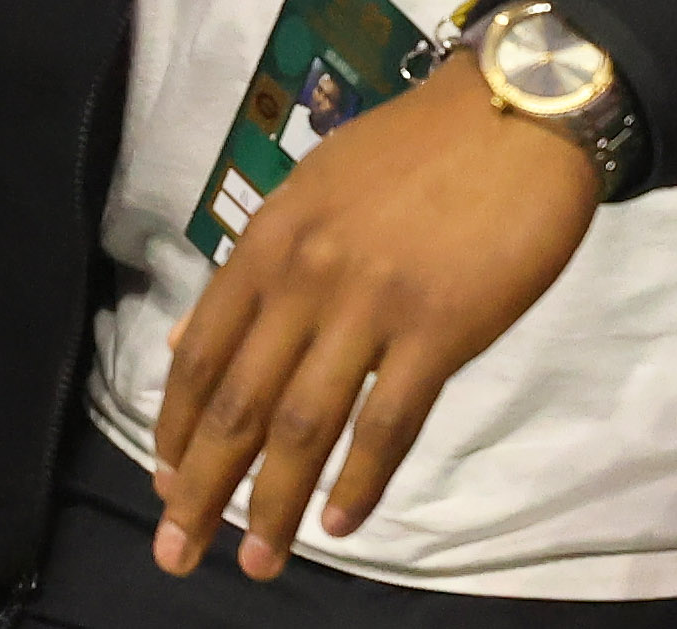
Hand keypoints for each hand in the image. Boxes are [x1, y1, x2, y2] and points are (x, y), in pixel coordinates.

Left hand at [149, 58, 599, 581]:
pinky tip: (340, 525)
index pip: (202, 354)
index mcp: (268, 241)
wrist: (512, 112)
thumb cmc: (414, 150)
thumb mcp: (313, 191)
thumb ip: (261, 268)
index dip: (177, 428)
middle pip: (237, 403)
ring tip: (255, 563)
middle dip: (201, 488)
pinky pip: (388, 424)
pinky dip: (360, 483)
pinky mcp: (439, 331)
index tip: (164, 484)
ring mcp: (370, 306)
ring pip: (303, 427)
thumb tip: (200, 341)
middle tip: (175, 553)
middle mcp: (304, 278)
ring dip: (273, 505)